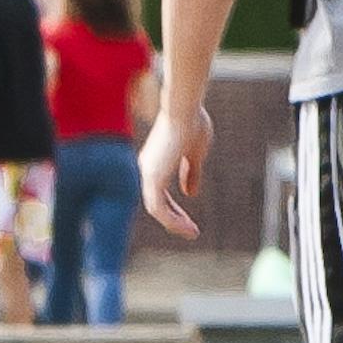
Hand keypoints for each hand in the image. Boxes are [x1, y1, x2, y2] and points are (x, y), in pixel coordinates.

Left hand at [136, 105, 205, 238]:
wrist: (184, 109)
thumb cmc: (192, 123)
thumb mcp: (196, 153)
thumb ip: (192, 173)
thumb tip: (190, 193)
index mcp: (155, 163)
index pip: (160, 195)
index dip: (175, 210)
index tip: (189, 222)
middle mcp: (147, 170)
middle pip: (156, 205)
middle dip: (175, 220)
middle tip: (191, 232)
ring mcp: (148, 174)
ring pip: (156, 210)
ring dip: (175, 224)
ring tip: (192, 233)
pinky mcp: (153, 178)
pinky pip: (160, 208)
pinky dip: (173, 220)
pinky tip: (189, 227)